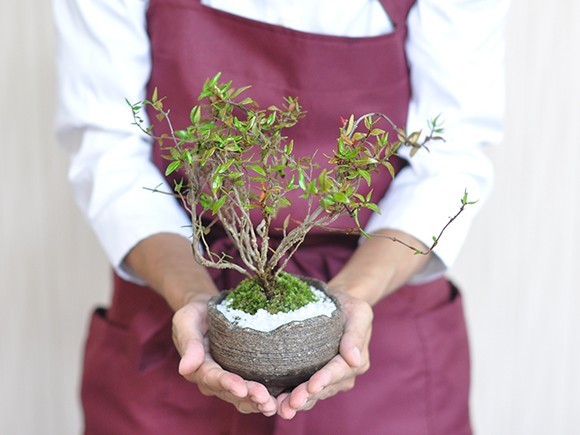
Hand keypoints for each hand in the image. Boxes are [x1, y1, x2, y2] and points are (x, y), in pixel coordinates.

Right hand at [172, 294, 277, 415]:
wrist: (207, 309)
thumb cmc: (195, 313)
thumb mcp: (187, 320)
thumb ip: (188, 342)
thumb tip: (184, 368)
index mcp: (197, 367)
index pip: (212, 377)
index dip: (227, 383)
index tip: (241, 388)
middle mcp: (211, 379)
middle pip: (230, 392)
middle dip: (247, 396)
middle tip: (265, 399)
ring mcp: (227, 380)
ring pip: (241, 397)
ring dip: (256, 402)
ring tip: (272, 405)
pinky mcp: (241, 375)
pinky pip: (251, 391)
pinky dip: (263, 397)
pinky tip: (278, 400)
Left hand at [276, 291, 372, 418]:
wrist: (338, 304)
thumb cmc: (349, 306)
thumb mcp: (358, 313)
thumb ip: (355, 334)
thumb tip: (354, 359)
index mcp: (357, 362)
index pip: (339, 372)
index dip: (325, 379)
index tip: (312, 386)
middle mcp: (344, 375)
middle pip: (324, 388)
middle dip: (307, 396)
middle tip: (291, 402)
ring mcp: (330, 379)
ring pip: (314, 394)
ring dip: (299, 401)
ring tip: (283, 408)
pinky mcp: (315, 377)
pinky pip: (305, 391)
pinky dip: (292, 397)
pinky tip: (278, 402)